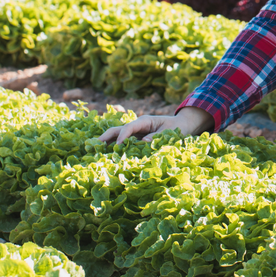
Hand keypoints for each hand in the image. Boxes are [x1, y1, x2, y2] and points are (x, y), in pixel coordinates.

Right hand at [97, 106, 213, 144]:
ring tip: (95, 152)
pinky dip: (114, 148)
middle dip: (106, 137)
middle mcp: (136, 126)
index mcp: (144, 121)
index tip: (117, 146)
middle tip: (94, 146)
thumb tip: (143, 142)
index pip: (129, 127)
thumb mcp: (169, 133)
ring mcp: (135, 133)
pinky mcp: (136, 139)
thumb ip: (156, 137)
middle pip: (117, 129)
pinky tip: (106, 156)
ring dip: (107, 143)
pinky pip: (123, 143)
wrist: (181, 126)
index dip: (122, 136)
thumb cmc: (176, 128)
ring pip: (117, 136)